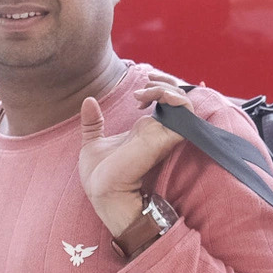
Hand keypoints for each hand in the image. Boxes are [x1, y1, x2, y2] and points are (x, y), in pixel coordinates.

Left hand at [78, 68, 194, 235]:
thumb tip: (88, 100)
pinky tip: (150, 98)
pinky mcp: (164, 139)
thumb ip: (93, 122)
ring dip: (167, 87)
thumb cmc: (99, 177)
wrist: (102, 193)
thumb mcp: (92, 142)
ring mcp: (162, 134)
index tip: (137, 93)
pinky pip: (184, 113)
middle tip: (146, 79)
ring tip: (144, 91)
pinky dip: (174, 99)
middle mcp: (157, 131)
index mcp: (145, 130)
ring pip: (184, 102)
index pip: (166, 101)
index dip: (158, 88)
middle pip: (178, 97)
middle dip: (164, 81)